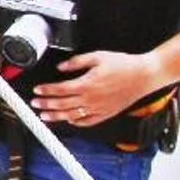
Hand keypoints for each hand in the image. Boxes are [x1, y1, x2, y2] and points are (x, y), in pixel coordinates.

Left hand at [31, 50, 165, 127]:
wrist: (144, 76)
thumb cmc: (123, 65)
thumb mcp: (98, 56)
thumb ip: (76, 62)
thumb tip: (61, 67)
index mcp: (87, 84)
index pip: (60, 90)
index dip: (46, 91)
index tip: (37, 90)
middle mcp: (91, 99)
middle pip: (63, 104)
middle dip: (46, 104)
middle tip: (35, 104)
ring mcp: (99, 108)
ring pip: (73, 116)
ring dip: (56, 117)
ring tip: (44, 116)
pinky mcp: (107, 113)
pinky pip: (89, 122)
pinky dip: (77, 122)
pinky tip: (69, 120)